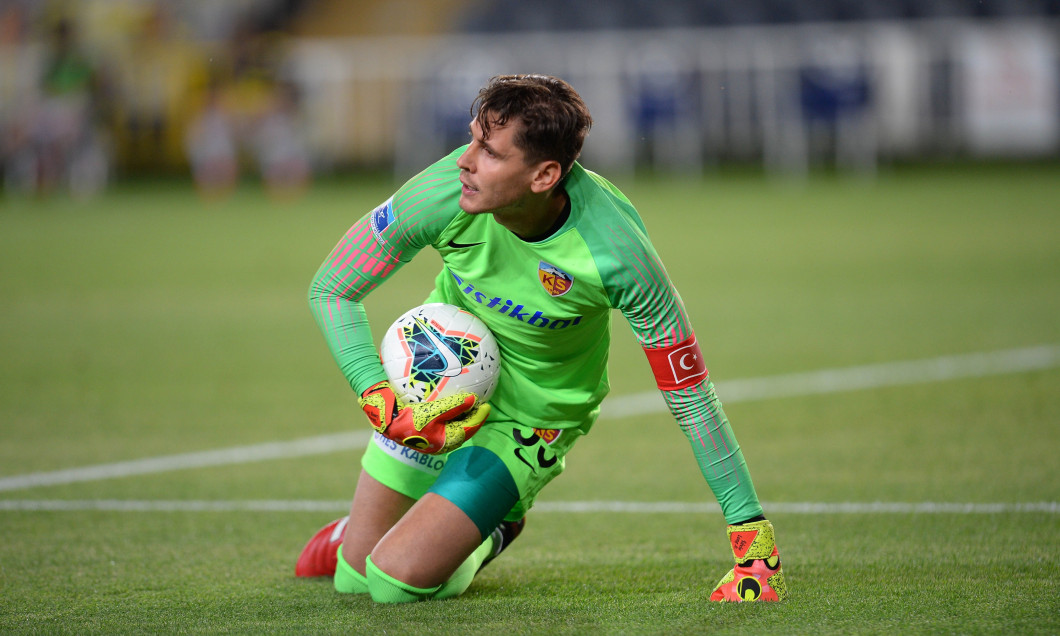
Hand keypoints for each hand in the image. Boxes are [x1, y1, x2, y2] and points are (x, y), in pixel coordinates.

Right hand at [358, 380, 489, 453]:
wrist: (384, 421)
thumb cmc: (408, 418)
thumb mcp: (432, 412)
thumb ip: (454, 406)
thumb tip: (474, 400)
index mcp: (446, 441)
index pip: (469, 429)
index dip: (480, 417)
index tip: (487, 405)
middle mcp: (441, 443)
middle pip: (463, 429)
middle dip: (473, 417)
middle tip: (481, 404)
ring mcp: (433, 439)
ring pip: (453, 426)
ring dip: (462, 415)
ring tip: (469, 403)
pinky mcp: (424, 432)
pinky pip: (443, 422)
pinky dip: (450, 413)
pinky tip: (447, 402)